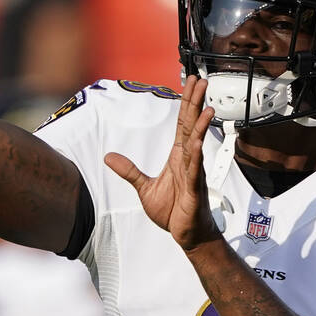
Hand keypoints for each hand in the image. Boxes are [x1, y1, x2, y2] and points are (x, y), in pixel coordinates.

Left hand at [105, 76, 220, 250]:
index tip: (192, 83)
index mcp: (179, 157)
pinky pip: (194, 171)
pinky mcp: (194, 191)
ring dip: (201, 126)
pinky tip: (196, 144)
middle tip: (202, 80)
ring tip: (207, 107)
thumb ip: (129, 171)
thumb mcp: (144, 188)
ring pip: (197, 145)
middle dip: (196, 103)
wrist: (187, 234)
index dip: (187, 103)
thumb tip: (108, 157)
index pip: (183, 124)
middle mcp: (188, 161)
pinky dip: (195, 157)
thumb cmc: (172, 211)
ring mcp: (193, 174)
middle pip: (192, 126)